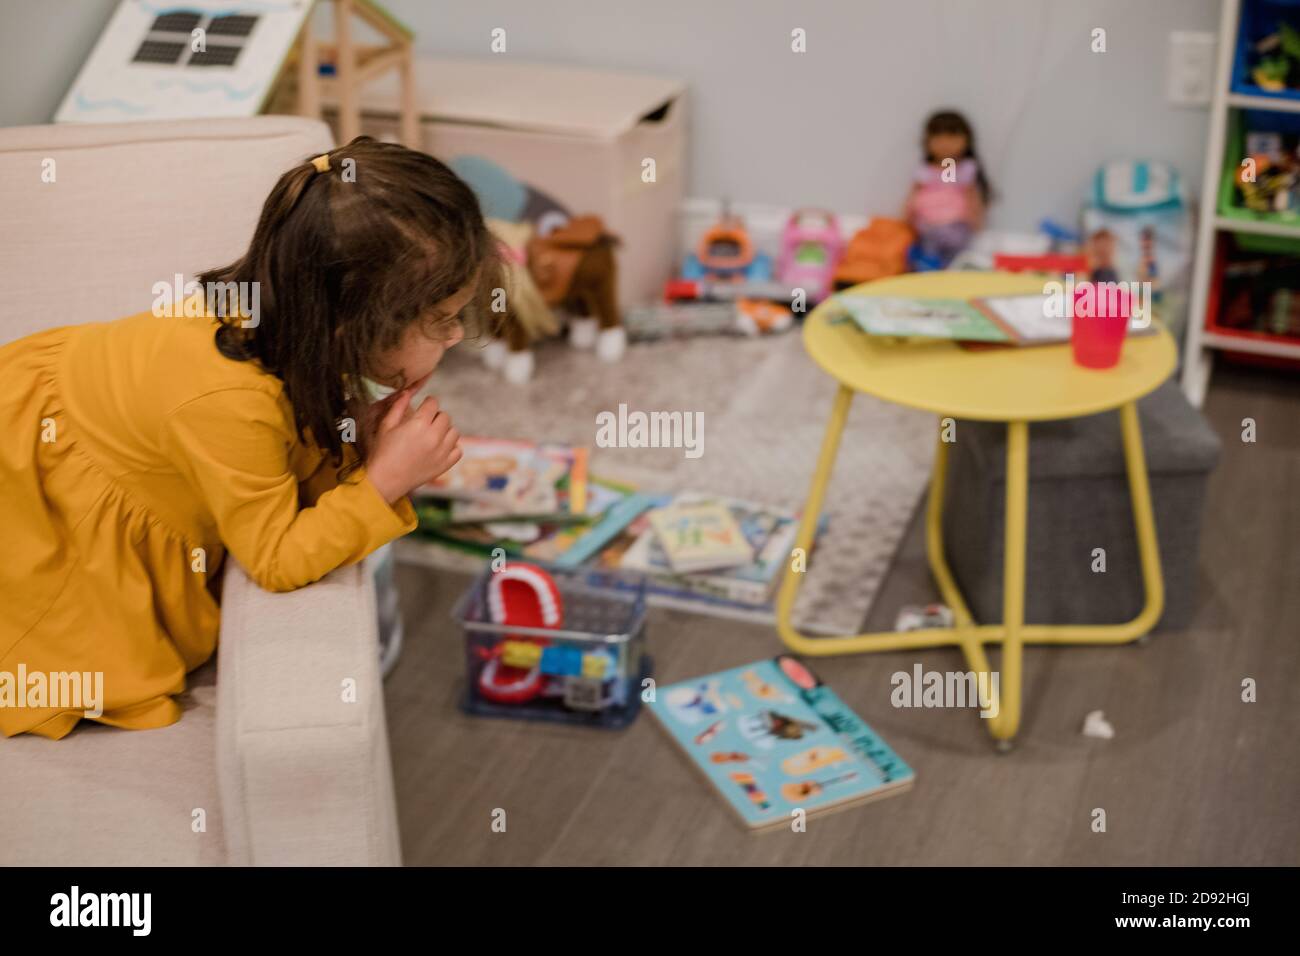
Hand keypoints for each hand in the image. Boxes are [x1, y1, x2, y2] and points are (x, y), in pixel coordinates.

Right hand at [366, 388, 461, 503]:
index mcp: (419, 424)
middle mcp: (434, 437)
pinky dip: (452, 447)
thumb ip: (398, 406)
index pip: (433, 403)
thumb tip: (408, 392)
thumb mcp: (386, 426)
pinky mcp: (445, 465)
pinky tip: (439, 448)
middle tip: (426, 422)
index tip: (424, 406)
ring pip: (454, 432)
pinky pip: (458, 450)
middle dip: (436, 416)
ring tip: (433, 435)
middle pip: (445, 416)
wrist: (386, 480)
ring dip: (445, 431)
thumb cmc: (382, 452)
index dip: (428, 402)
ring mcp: (442, 452)